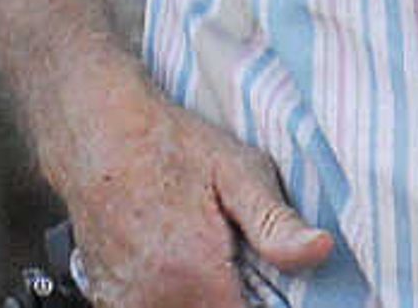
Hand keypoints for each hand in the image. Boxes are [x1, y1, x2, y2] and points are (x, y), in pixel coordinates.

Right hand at [46, 82, 335, 307]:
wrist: (96, 127)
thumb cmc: (168, 143)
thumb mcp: (237, 169)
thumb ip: (277, 222)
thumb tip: (321, 251)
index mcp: (195, 276)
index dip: (267, 305)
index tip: (268, 283)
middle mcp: (155, 300)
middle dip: (236, 298)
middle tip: (236, 259)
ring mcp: (126, 304)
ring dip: (206, 297)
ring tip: (209, 259)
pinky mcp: (108, 300)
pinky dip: (172, 296)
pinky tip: (176, 265)